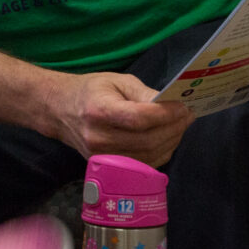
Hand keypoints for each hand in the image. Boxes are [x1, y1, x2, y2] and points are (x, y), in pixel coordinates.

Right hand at [46, 71, 194, 165]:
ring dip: (171, 141)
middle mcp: (99, 138)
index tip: (183, 107)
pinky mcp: (108, 167)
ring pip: (148, 156)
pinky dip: (161, 152)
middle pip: (148, 140)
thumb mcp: (116, 81)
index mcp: (99, 111)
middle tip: (188, 115)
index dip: (166, 114)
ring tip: (181, 125)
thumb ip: (143, 92)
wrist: (60, 111)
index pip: (140, 118)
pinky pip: (143, 164)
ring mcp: (102, 156)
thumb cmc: (90, 91)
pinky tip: (168, 138)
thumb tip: (171, 103)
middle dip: (174, 128)